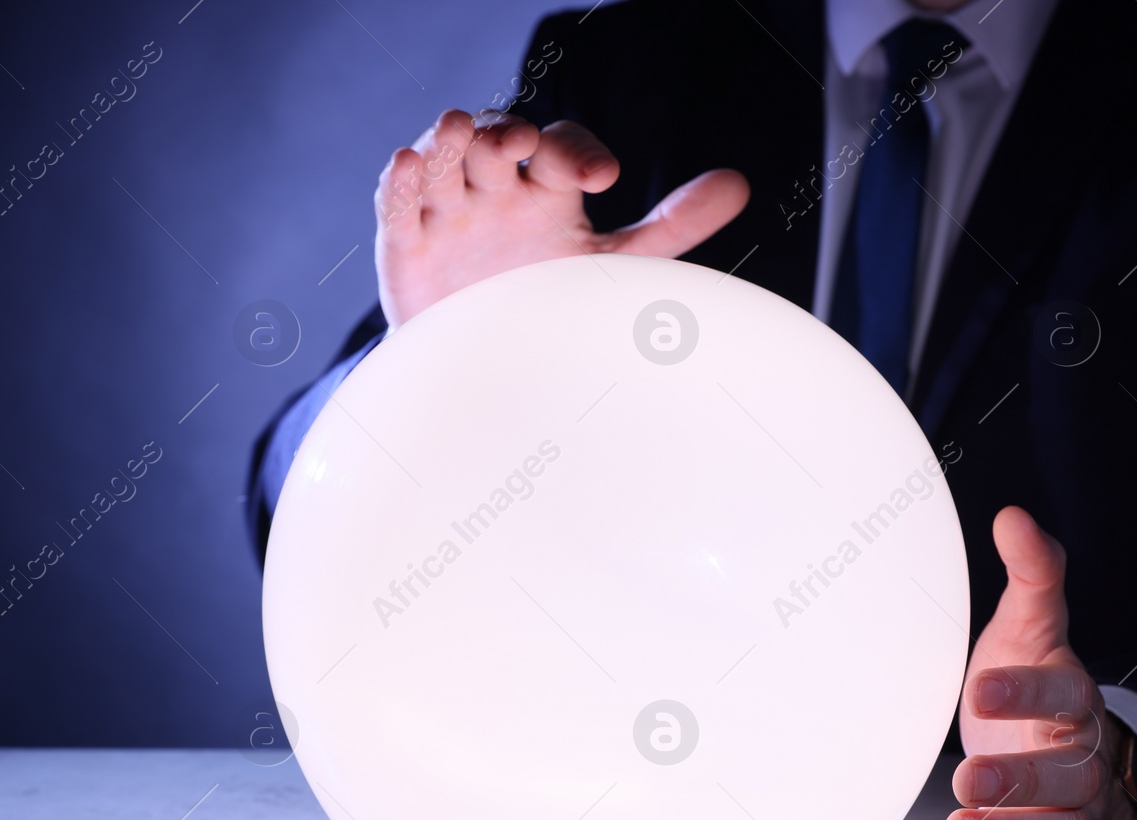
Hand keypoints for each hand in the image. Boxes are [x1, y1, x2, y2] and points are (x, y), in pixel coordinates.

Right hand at [374, 109, 749, 326]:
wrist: (488, 372)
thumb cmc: (548, 306)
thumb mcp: (611, 266)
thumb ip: (669, 228)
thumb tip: (739, 185)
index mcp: (548, 191)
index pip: (562, 147)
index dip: (578, 151)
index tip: (603, 180)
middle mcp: (498, 191)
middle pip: (497, 140)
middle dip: (506, 136)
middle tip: (520, 144)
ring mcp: (449, 213)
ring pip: (445, 159)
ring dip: (449, 141)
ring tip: (458, 131)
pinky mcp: (406, 244)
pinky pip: (397, 204)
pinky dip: (399, 181)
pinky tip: (408, 162)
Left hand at [942, 506, 1136, 819]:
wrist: (1060, 747)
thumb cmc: (1032, 684)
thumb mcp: (1027, 630)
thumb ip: (1030, 579)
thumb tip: (1013, 516)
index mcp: (1074, 698)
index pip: (1060, 693)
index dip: (1022, 692)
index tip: (977, 687)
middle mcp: (1082, 760)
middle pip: (1064, 775)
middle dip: (1019, 780)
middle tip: (968, 779)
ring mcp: (1075, 814)